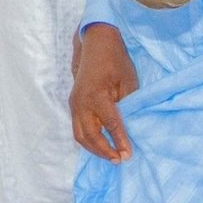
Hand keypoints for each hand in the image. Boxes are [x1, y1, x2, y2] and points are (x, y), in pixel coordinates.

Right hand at [70, 24, 138, 162]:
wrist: (95, 43)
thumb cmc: (115, 60)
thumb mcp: (128, 80)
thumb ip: (127, 104)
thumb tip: (130, 126)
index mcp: (97, 95)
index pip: (110, 124)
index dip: (119, 141)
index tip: (128, 155)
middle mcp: (81, 102)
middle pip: (90, 135)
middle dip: (104, 151)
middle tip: (120, 160)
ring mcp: (74, 104)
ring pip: (80, 135)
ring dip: (94, 149)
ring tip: (110, 157)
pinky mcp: (73, 104)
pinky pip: (77, 128)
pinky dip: (88, 140)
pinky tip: (100, 146)